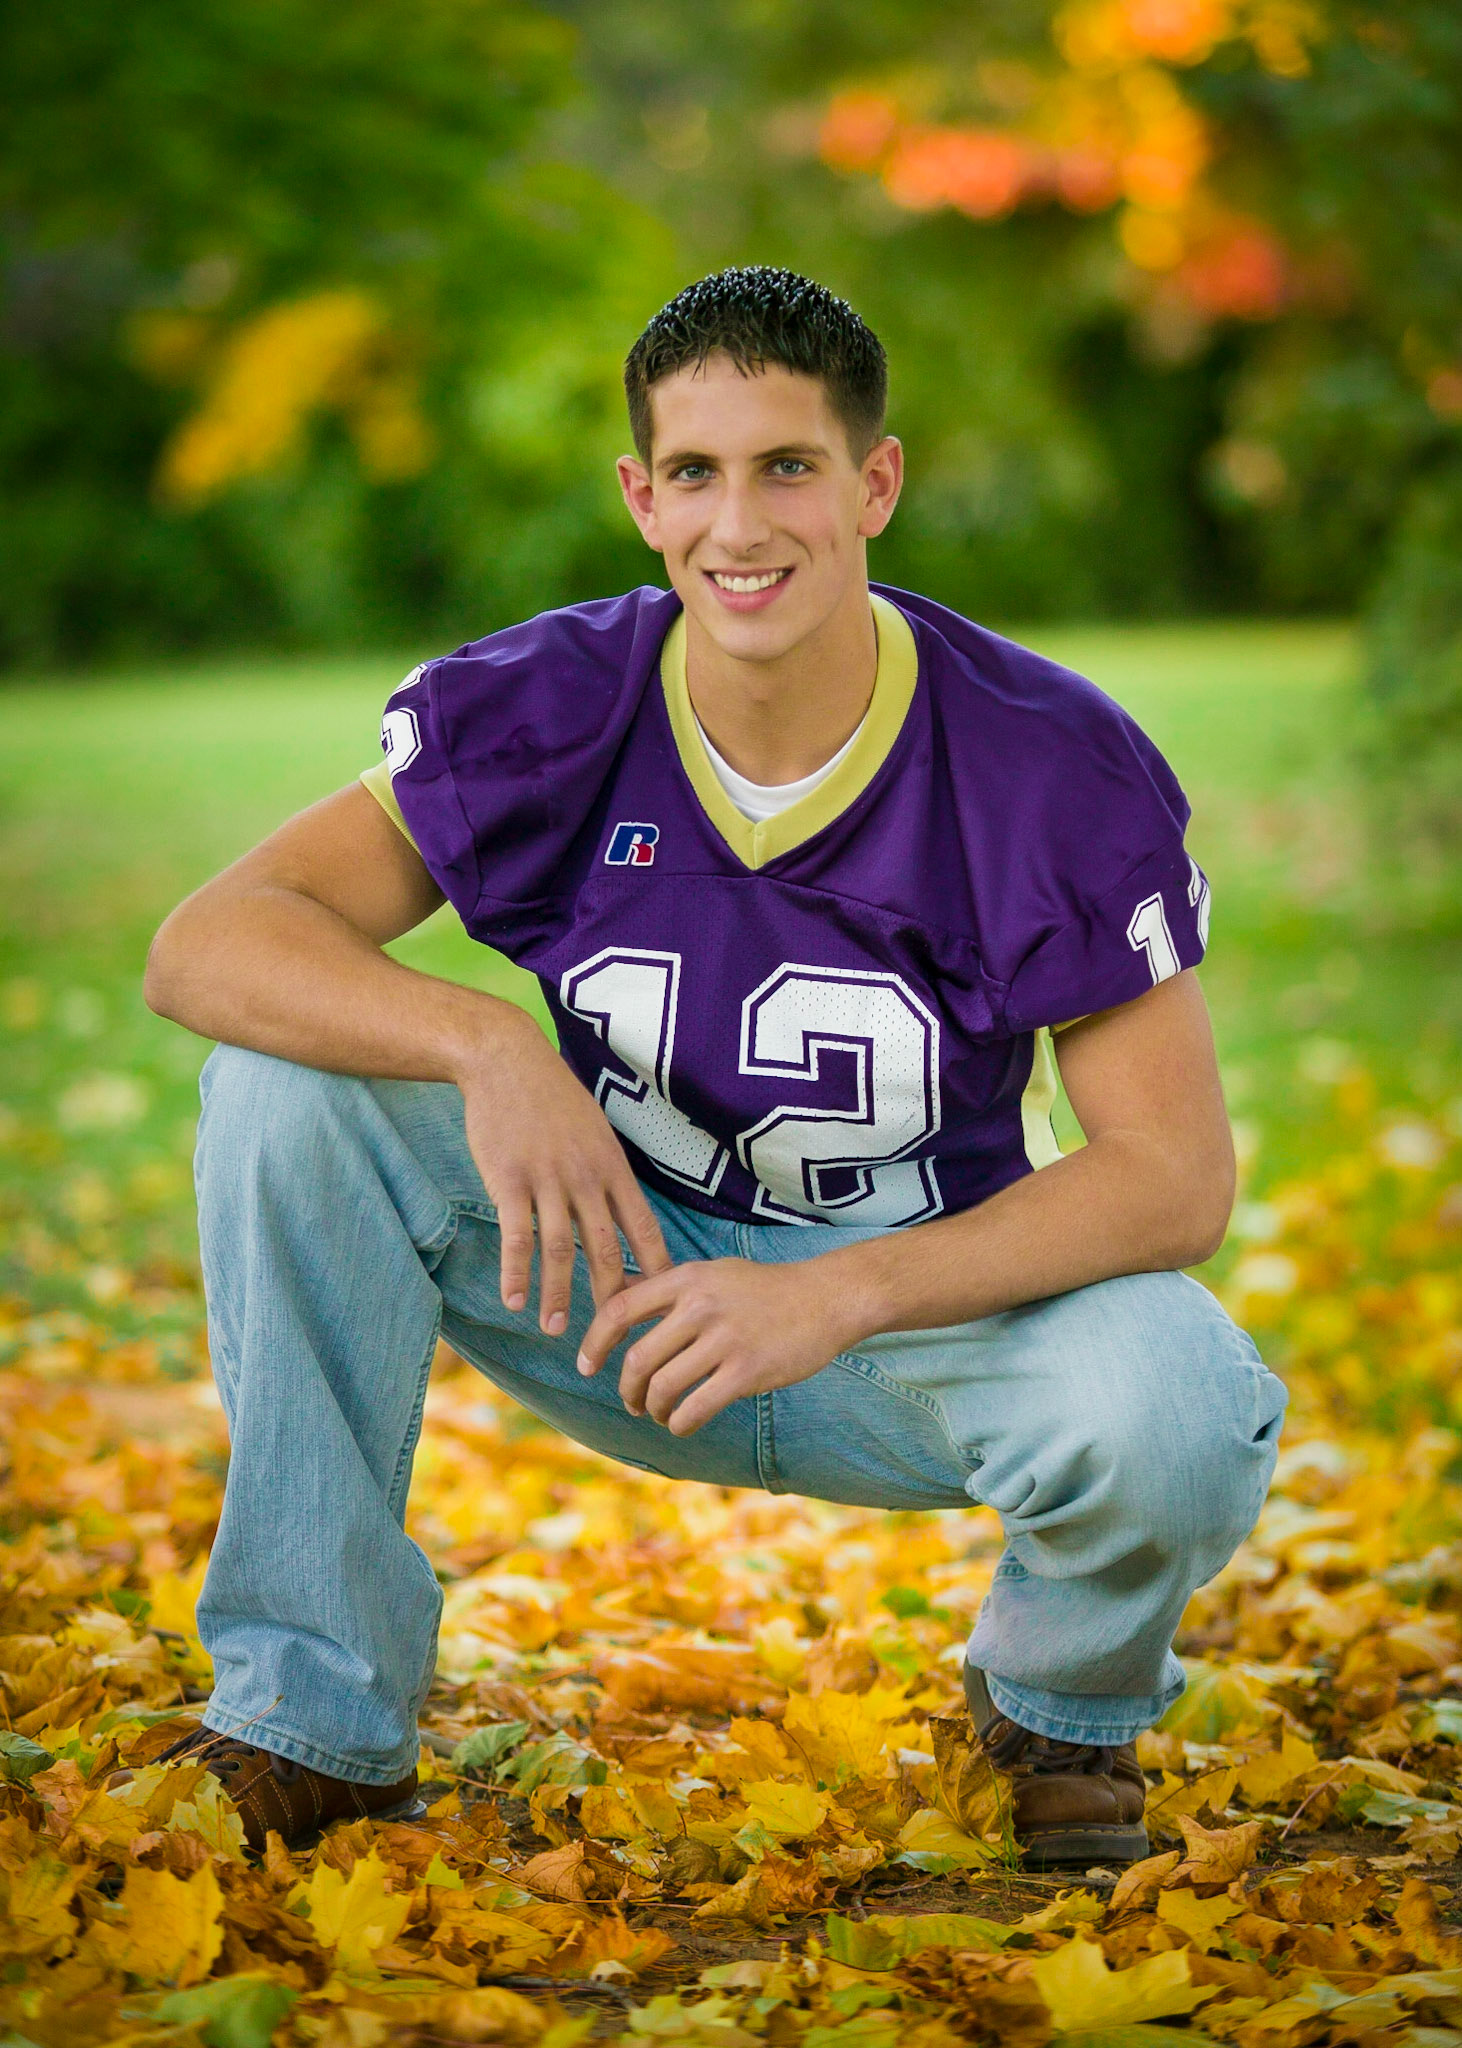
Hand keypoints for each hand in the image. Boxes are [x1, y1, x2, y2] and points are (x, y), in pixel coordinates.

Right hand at [457, 1011, 669, 1332]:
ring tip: (558, 1330)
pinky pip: (517, 1236)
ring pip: (560, 1250)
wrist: (506, 1059)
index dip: (654, 1270)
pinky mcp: (509, 1179)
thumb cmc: (550, 1096)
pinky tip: (513, 1300)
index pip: (643, 1228)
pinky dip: (516, 1273)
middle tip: (612, 1338)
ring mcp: (548, 1179)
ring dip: (559, 1295)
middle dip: (611, 1298)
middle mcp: (586, 1177)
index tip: (663, 1305)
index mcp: (612, 1166)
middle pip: (606, 1249)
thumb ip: (605, 1171)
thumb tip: (619, 1210)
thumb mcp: (593, 1128)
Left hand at [576, 1256, 863, 1436]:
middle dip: (627, 1390)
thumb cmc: (766, 1289)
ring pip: (663, 1387)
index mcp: (687, 1278)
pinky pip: (696, 1408)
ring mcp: (724, 1339)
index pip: (620, 1309)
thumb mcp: (714, 1273)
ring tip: (659, 1414)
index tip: (586, 1366)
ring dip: (653, 1409)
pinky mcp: (746, 1370)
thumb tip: (619, 1298)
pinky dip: (681, 1423)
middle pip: (638, 1359)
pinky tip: (683, 1424)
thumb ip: (670, 1289)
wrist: (827, 1298)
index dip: (595, 1342)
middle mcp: (700, 1305)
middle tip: (631, 1403)